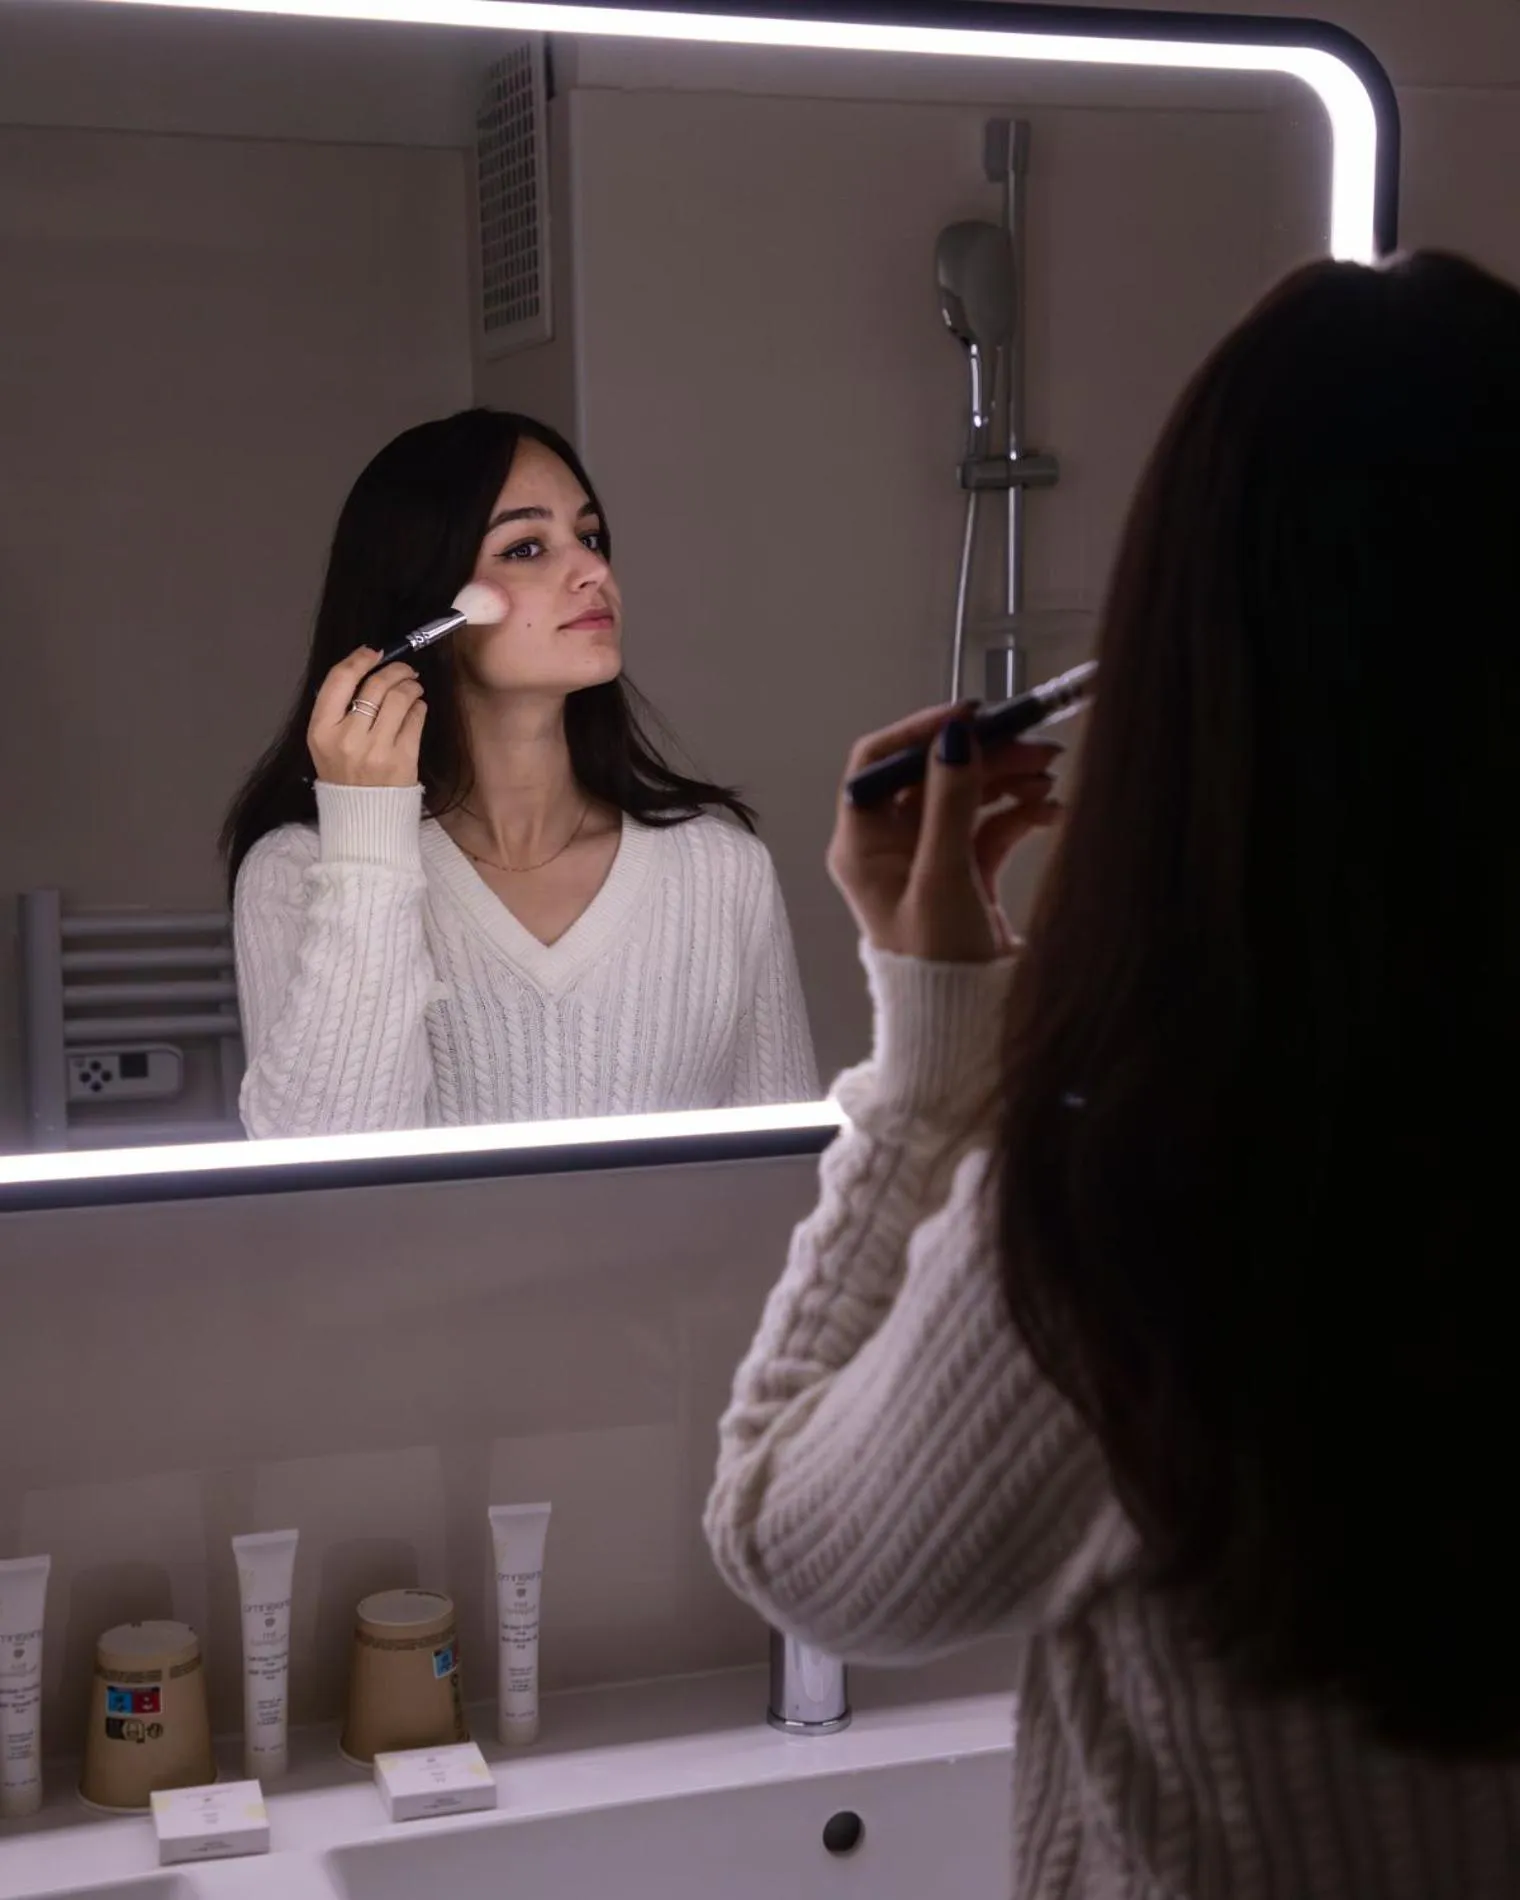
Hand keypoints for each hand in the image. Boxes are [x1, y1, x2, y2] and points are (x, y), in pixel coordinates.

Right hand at [307, 650, 425, 788]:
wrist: (362, 818)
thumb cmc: (344, 775)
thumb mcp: (325, 742)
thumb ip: (338, 708)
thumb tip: (365, 667)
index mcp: (321, 731)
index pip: (340, 679)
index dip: (359, 659)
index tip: (373, 652)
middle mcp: (347, 738)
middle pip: (375, 685)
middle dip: (394, 669)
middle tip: (404, 670)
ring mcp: (376, 750)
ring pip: (399, 698)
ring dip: (410, 686)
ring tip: (412, 687)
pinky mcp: (403, 760)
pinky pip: (415, 719)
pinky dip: (419, 707)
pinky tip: (416, 708)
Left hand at [826, 703, 1060, 961]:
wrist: (966, 1026)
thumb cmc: (939, 965)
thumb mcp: (944, 878)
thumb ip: (951, 805)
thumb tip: (955, 736)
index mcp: (863, 845)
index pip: (878, 764)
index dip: (920, 733)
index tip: (970, 717)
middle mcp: (890, 846)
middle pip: (933, 775)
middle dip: (982, 755)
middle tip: (1033, 744)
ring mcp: (930, 857)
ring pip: (967, 795)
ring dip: (1007, 778)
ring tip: (1049, 774)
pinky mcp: (965, 872)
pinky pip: (991, 825)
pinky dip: (1019, 812)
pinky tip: (1050, 811)